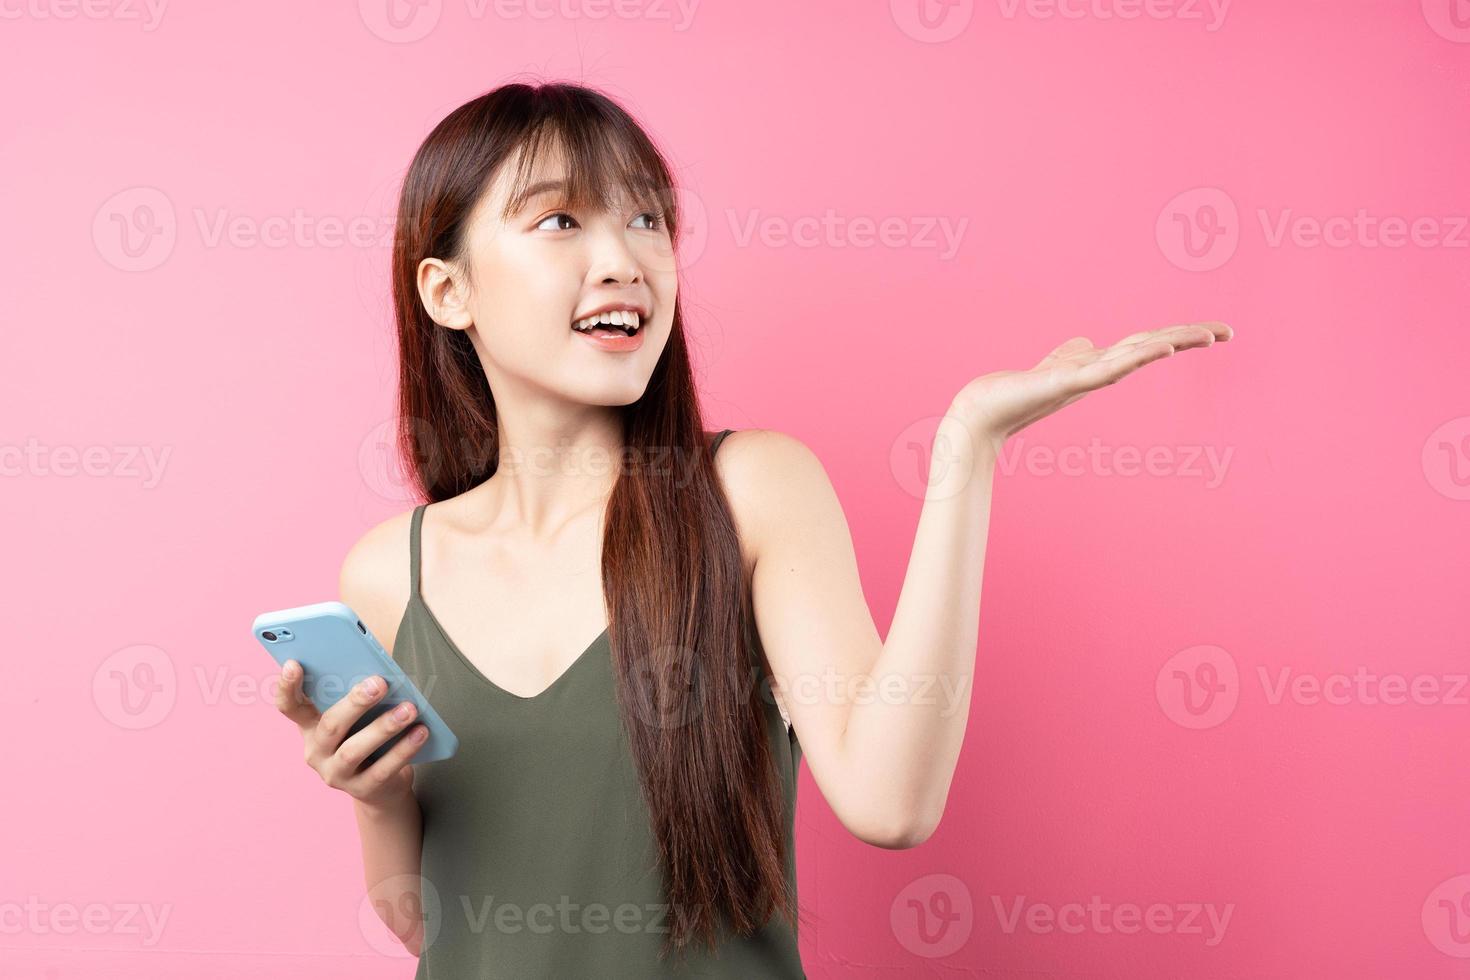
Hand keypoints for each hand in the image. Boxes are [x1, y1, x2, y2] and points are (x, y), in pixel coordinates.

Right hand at [273, 660, 429, 809]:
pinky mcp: (362, 790)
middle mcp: (316, 752)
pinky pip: (382, 769)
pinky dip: (403, 749)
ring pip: (355, 750)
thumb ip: (359, 695)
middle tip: (380, 683)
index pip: (290, 706)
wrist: (382, 786)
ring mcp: (336, 774)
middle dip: (355, 702)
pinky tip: (421, 732)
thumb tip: (380, 673)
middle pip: (330, 725)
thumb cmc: (369, 737)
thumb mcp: (359, 717)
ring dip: (384, 727)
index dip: (287, 686)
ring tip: (410, 708)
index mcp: (310, 726)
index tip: (293, 663)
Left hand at [951, 321, 1233, 452]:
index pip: (1149, 342)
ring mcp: (1086, 378)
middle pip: (1153, 346)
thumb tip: (1085, 344)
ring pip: (1137, 356)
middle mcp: (1100, 371)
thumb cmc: (1017, 390)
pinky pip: (1108, 370)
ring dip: (1171, 344)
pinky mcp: (1066, 383)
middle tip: (1229, 331)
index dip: (1182, 334)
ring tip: (1204, 335)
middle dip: (1189, 337)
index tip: (1218, 331)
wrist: (985, 409)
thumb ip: (1073, 354)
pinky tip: (1158, 350)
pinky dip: (1135, 359)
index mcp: (1101, 364)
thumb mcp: (1055, 365)